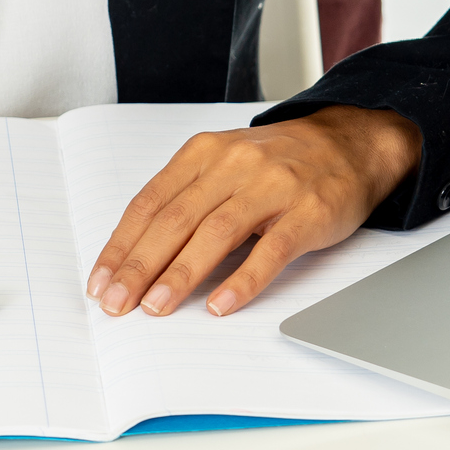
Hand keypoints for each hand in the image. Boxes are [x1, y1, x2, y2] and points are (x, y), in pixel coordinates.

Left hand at [84, 107, 421, 318]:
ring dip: (182, 274)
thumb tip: (138, 254)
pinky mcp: (308, 212)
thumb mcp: (224, 164)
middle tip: (117, 303)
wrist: (348, 143)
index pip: (150, 203)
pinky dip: (243, 279)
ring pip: (216, 233)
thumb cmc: (277, 161)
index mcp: (204, 153)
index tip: (101, 281)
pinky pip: (271, 249)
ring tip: (157, 307)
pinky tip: (221, 304)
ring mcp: (272, 187)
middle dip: (140, 265)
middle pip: (175, 219)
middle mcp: (233, 164)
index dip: (122, 244)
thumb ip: (186, 199)